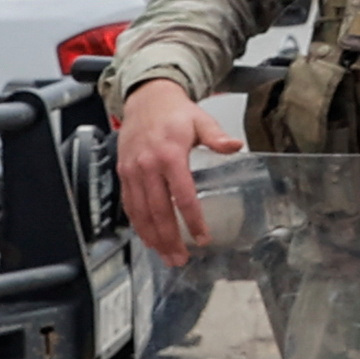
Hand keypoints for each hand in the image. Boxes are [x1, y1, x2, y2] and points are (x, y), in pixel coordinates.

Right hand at [116, 78, 210, 265]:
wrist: (145, 99)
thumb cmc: (175, 112)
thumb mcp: (201, 120)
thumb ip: (217, 137)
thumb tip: (236, 145)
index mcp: (170, 155)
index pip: (183, 196)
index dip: (193, 220)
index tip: (203, 237)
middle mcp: (148, 166)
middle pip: (159, 211)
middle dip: (169, 238)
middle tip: (180, 259)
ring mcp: (132, 171)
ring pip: (141, 212)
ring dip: (152, 238)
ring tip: (166, 256)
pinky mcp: (123, 173)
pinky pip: (129, 204)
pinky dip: (137, 224)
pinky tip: (148, 238)